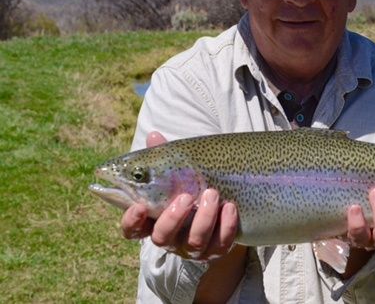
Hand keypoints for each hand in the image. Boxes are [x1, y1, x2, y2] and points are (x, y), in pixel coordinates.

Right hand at [120, 131, 238, 259]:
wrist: (226, 202)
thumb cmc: (193, 184)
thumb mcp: (179, 170)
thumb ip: (164, 156)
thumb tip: (154, 136)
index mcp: (155, 219)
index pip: (133, 229)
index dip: (132, 221)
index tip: (140, 205)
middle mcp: (171, 237)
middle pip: (162, 238)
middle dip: (173, 218)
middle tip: (186, 196)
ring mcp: (193, 247)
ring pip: (194, 243)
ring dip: (204, 218)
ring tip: (213, 193)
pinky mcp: (217, 249)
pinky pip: (220, 245)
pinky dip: (226, 226)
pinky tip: (230, 207)